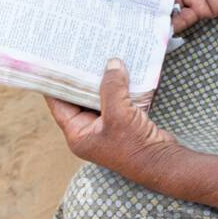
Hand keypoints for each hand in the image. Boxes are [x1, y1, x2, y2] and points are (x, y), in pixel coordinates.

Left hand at [44, 58, 180, 186]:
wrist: (162, 162)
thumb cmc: (134, 145)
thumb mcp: (118, 113)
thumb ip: (112, 87)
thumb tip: (112, 64)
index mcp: (78, 134)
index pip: (59, 104)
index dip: (56, 84)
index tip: (55, 63)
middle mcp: (89, 131)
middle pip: (79, 99)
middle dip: (83, 78)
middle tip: (82, 56)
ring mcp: (106, 128)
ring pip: (100, 98)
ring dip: (103, 81)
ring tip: (103, 58)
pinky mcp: (123, 123)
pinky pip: (116, 101)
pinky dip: (119, 88)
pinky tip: (123, 71)